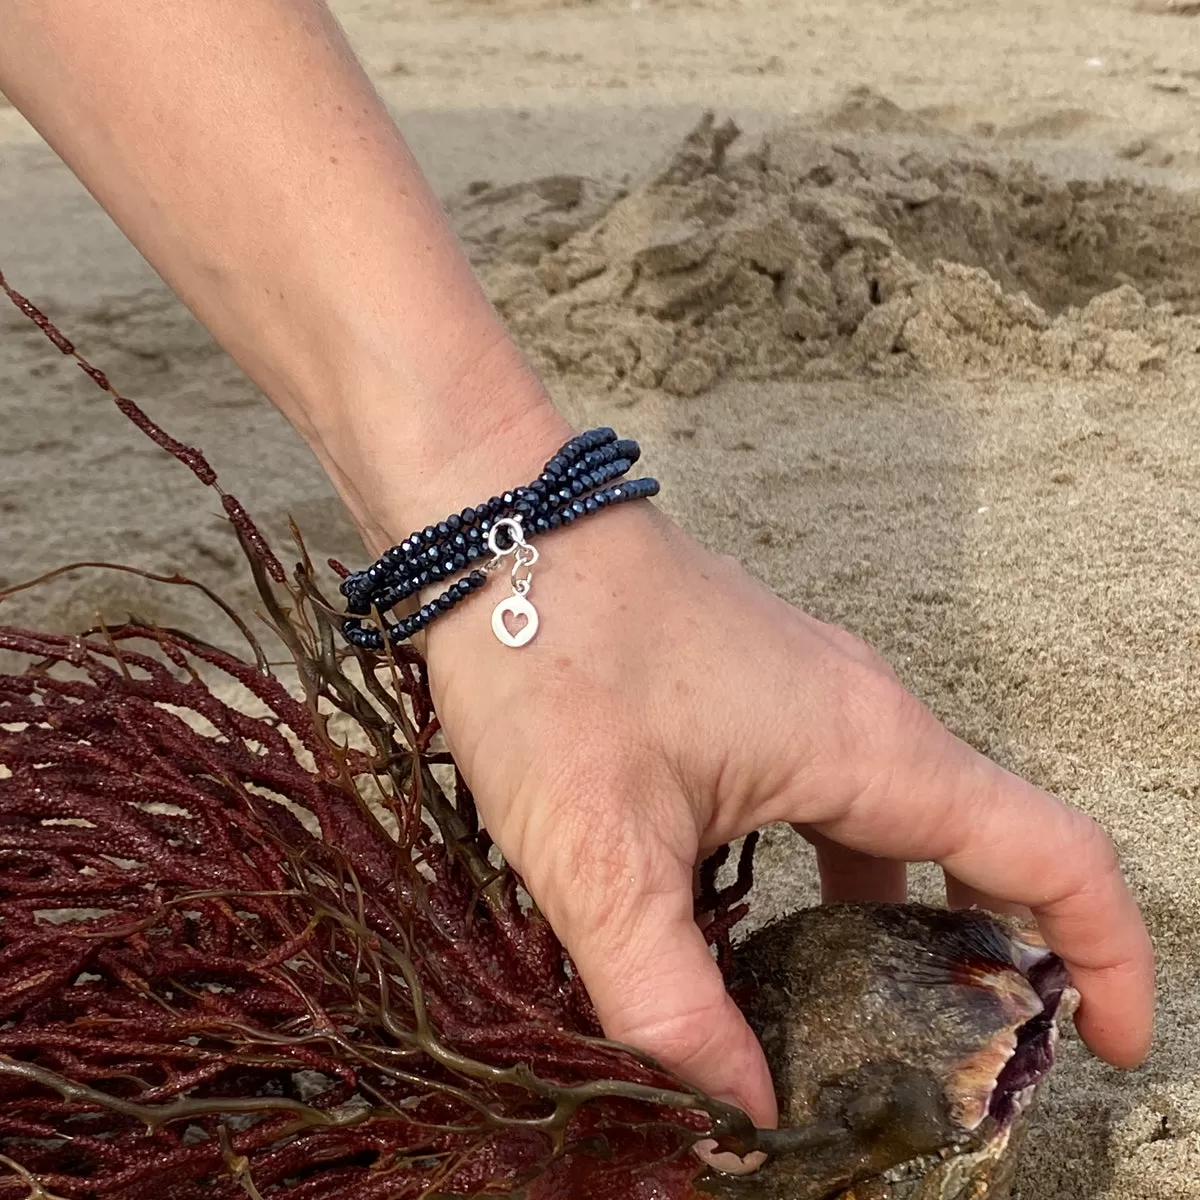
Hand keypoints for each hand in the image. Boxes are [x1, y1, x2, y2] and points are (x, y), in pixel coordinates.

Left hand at [421, 498, 1154, 1133]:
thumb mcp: (598, 853)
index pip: (1051, 855)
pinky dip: (833, 874)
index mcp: (868, 748)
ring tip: (861, 1020)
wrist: (496, 524)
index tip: (1098, 1045)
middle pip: (985, 848)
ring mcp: (810, 698)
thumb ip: (667, 1000)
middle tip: (955, 1065)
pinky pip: (833, 797)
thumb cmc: (550, 654)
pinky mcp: (756, 696)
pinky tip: (765, 932)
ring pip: (900, 826)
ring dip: (906, 923)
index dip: (1100, 957)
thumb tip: (738, 1112)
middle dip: (995, 959)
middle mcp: (862, 716)